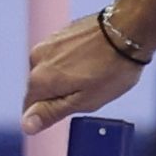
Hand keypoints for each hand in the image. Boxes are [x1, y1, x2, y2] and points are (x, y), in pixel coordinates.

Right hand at [22, 10, 148, 135]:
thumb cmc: (112, 69)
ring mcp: (48, 42)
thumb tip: (26, 126)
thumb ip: (51, 113)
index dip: (52, 114)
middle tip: (91, 90)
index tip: (76, 106)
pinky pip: (61, 56)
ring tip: (95, 73)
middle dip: (61, 94)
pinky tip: (95, 59)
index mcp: (39, 80)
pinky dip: (74, 61)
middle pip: (41, 89)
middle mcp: (36, 59)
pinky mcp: (61, 33)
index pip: (31, 109)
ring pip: (52, 72)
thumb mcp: (83, 101)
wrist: (129, 29)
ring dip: (68, 77)